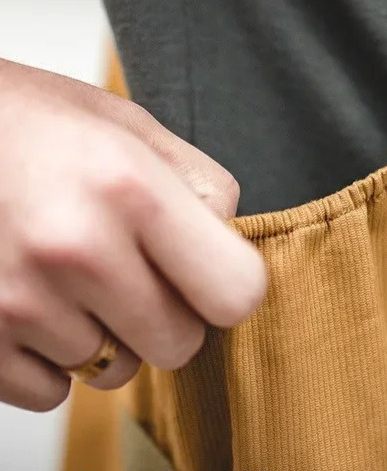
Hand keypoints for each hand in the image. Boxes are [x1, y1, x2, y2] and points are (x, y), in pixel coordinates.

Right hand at [0, 58, 265, 410]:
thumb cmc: (37, 124)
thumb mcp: (130, 126)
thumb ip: (200, 184)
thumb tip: (231, 247)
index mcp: (131, 187)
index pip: (234, 293)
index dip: (230, 290)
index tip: (209, 275)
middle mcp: (76, 248)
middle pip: (179, 344)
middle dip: (170, 316)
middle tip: (136, 273)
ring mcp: (17, 301)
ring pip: (114, 369)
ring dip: (106, 334)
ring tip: (72, 276)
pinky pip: (50, 391)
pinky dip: (52, 358)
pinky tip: (35, 302)